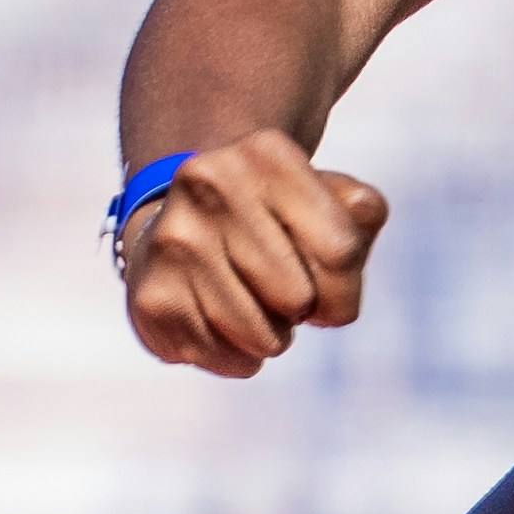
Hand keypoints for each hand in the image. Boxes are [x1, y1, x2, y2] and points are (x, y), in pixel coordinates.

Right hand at [117, 135, 384, 381]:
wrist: (178, 229)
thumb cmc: (273, 223)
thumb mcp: (327, 203)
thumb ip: (361, 211)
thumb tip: (361, 211)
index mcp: (265, 154)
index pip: (341, 250)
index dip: (345, 287)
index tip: (324, 280)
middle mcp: (208, 186)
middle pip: (300, 298)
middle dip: (302, 308)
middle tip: (276, 285)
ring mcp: (174, 242)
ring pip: (264, 338)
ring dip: (270, 337)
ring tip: (247, 301)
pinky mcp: (151, 298)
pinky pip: (225, 360)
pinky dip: (234, 356)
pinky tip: (216, 319)